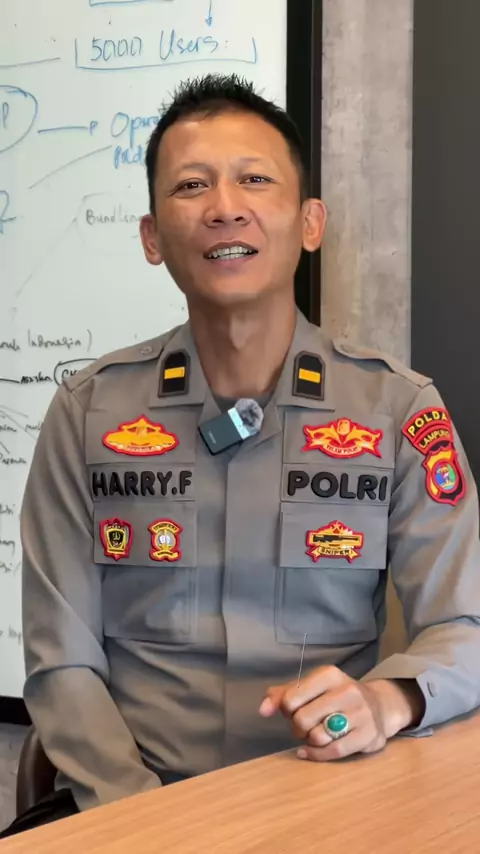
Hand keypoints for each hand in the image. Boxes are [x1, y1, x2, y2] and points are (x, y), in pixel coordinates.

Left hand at [259, 667, 423, 761]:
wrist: (379, 706)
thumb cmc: (336, 696)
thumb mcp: (311, 687)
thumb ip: (283, 695)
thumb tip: (263, 709)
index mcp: (329, 675)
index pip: (292, 697)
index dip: (285, 709)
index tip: (290, 711)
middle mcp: (347, 691)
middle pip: (303, 719)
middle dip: (298, 727)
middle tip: (304, 726)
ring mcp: (361, 714)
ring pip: (318, 736)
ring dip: (310, 741)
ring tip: (315, 734)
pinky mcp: (369, 736)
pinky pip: (334, 751)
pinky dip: (317, 755)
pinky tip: (311, 751)